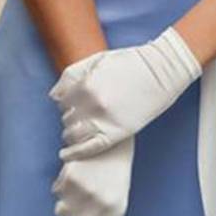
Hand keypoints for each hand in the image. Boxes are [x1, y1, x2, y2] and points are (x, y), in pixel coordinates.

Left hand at [50, 27, 199, 161]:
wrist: (162, 70)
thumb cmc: (130, 63)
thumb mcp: (97, 60)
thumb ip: (71, 75)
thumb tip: (53, 96)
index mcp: (86, 85)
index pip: (62, 103)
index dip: (66, 105)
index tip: (73, 106)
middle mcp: (93, 104)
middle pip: (67, 119)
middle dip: (70, 119)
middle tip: (79, 118)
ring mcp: (105, 120)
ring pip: (74, 135)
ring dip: (71, 135)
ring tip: (76, 133)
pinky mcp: (118, 133)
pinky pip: (90, 148)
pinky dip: (75, 153)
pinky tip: (66, 155)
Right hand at [53, 137, 134, 215]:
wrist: (111, 142)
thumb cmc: (113, 177)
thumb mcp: (115, 202)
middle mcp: (98, 209)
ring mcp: (82, 195)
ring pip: (60, 213)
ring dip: (65, 205)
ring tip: (80, 188)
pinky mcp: (69, 179)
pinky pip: (56, 192)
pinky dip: (62, 186)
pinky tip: (76, 174)